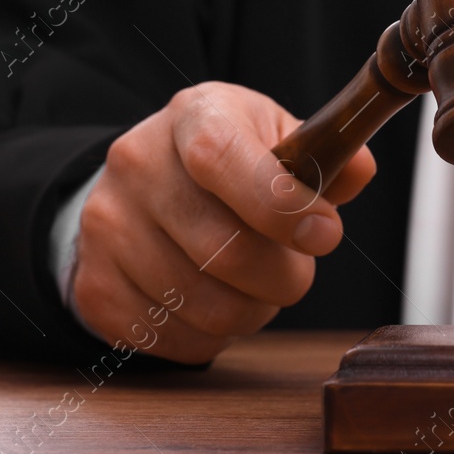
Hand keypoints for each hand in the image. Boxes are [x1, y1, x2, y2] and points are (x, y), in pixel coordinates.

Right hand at [72, 82, 376, 363]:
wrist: (143, 186)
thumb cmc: (226, 163)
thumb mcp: (274, 137)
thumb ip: (323, 157)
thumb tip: (357, 171)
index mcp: (192, 116)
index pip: (221, 157)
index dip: (280, 205)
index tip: (324, 234)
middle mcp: (137, 165)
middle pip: (224, 247)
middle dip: (284, 276)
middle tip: (294, 272)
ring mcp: (108, 227)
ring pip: (204, 304)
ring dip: (253, 310)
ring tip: (257, 288)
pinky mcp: (95, 285)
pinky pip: (173, 337)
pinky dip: (213, 335)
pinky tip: (217, 304)